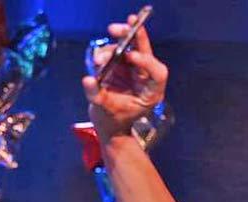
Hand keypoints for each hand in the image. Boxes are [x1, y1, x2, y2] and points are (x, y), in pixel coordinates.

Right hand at [82, 16, 168, 141]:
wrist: (110, 127)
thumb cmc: (113, 122)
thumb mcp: (104, 111)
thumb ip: (97, 95)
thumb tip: (89, 79)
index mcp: (151, 93)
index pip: (158, 73)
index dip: (147, 61)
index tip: (131, 56)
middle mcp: (144, 79)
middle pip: (144, 52)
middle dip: (133, 37)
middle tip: (118, 29)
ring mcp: (132, 71)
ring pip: (126, 50)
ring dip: (111, 49)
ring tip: (97, 60)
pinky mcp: (120, 68)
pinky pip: (114, 53)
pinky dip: (105, 52)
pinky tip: (97, 59)